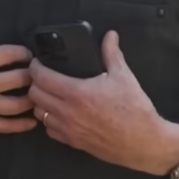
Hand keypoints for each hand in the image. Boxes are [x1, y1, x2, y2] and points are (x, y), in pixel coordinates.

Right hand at [0, 8, 36, 136]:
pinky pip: (6, 126)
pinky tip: (32, 120)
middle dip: (32, 74)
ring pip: (18, 105)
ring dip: (32, 98)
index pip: (8, 54)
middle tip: (36, 73)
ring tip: (37, 93)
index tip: (27, 54)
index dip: (23, 52)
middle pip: (20, 79)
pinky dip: (22, 125)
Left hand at [28, 30, 178, 175]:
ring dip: (40, 102)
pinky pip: (49, 130)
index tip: (38, 62)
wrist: (144, 142)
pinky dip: (49, 120)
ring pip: (38, 113)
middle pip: (34, 95)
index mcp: (77, 93)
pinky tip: (59, 113)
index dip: (35, 67)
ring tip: (49, 94)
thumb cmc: (135, 109)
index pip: (41, 77)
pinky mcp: (72, 142)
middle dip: (34, 83)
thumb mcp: (124, 76)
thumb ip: (112, 54)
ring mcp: (68, 129)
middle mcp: (67, 112)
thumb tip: (110, 35)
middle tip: (43, 76)